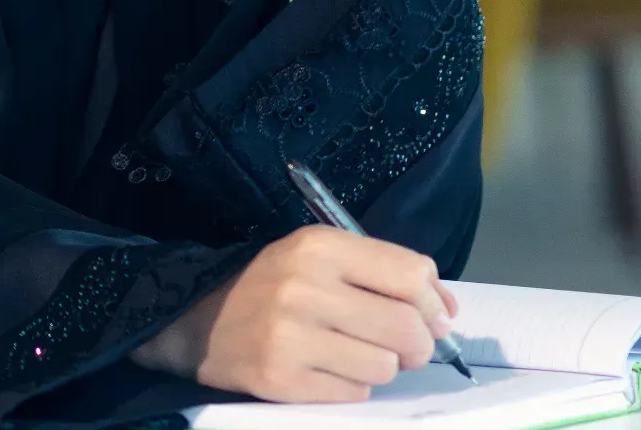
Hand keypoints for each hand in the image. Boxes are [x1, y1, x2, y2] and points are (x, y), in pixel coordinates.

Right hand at [130, 225, 460, 402]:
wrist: (193, 321)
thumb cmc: (269, 287)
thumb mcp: (317, 258)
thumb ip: (383, 273)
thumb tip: (447, 312)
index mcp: (316, 247)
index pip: (412, 274)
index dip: (433, 302)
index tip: (428, 316)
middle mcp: (304, 287)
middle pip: (408, 327)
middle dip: (417, 345)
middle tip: (400, 347)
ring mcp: (290, 335)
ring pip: (385, 366)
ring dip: (378, 367)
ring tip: (348, 354)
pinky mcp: (281, 378)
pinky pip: (354, 393)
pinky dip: (349, 387)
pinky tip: (323, 370)